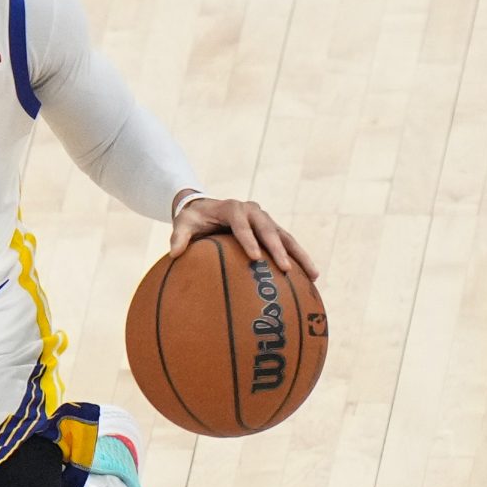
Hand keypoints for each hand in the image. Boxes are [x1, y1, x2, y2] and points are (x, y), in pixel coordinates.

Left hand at [169, 194, 320, 280]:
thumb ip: (179, 237)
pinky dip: (299, 259)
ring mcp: (265, 220)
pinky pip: (288, 244)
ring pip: (286, 237)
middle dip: (278, 249)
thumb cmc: (193, 219)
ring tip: (313, 275)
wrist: (206, 207)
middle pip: (269, 229)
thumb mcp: (183, 224)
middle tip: (285, 268)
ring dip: (299, 255)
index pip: (241, 223)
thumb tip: (174, 254)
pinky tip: (310, 279)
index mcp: (233, 208)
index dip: (249, 239)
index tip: (255, 257)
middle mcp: (253, 211)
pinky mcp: (271, 230)